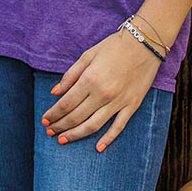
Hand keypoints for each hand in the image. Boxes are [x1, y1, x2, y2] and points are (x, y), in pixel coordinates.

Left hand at [41, 29, 160, 151]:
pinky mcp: (132, 105)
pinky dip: (108, 139)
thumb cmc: (114, 46)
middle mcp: (103, 94)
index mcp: (90, 79)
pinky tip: (97, 147)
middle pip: (76, 117)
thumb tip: (55, 92)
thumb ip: (70, 75)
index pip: (66, 103)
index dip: (54, 114)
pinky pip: (118, 126)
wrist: (146, 42)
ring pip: (93, 125)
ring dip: (76, 135)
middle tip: (50, 131)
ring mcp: (119, 101)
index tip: (45, 120)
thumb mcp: (88, 55)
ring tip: (63, 139)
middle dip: (61, 126)